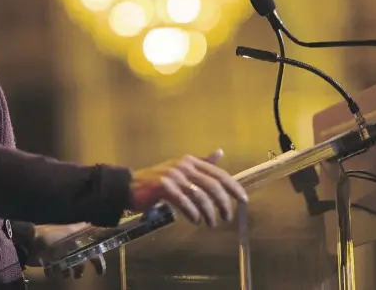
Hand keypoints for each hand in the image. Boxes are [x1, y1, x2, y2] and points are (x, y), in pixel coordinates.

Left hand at [27, 223, 106, 278]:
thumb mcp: (67, 233)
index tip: (101, 269)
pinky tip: (53, 271)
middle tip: (83, 276)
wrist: (30, 244)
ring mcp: (62, 251)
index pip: (92, 245)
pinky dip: (58, 270)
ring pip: (72, 264)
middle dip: (83, 267)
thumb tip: (92, 223)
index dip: (98, 255)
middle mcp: (71, 243)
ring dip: (71, 270)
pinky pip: (60, 268)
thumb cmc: (50, 238)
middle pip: (83, 256)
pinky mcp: (53, 258)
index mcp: (76, 235)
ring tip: (65, 274)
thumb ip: (80, 229)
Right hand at [130, 149, 247, 226]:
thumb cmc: (158, 180)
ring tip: (211, 223)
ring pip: (200, 196)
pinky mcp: (164, 187)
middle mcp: (183, 165)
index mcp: (190, 161)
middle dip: (223, 203)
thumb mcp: (181, 168)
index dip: (233, 186)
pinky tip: (196, 221)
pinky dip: (193, 214)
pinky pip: (185, 203)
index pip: (218, 173)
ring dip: (209, 213)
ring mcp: (173, 175)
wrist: (132, 186)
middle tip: (227, 217)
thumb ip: (201, 162)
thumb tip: (220, 152)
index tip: (244, 199)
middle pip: (212, 185)